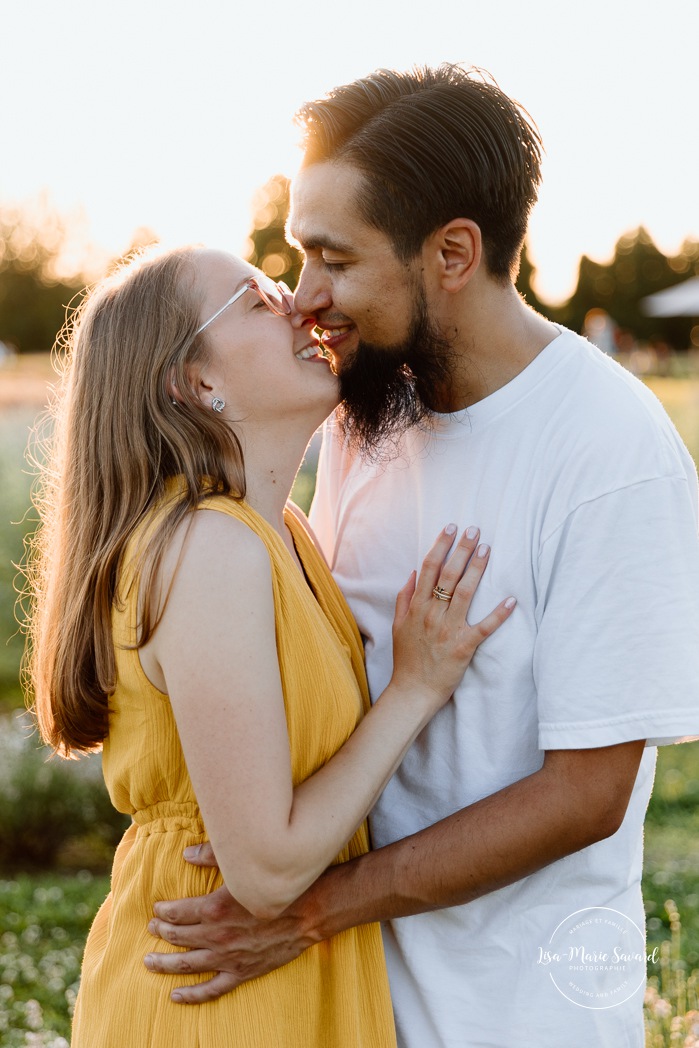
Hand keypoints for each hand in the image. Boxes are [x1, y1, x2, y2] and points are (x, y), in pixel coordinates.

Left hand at [144, 843, 317, 1002]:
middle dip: (162, 932)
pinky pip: (211, 989)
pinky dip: (192, 994)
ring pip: (188, 965)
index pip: (178, 913)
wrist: (310, 910)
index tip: (157, 909)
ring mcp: (228, 957)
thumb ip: (212, 857)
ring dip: (165, 964)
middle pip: (179, 937)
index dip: (163, 912)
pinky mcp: (242, 972)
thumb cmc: (277, 884)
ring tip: (149, 961)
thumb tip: (186, 854)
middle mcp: (217, 936)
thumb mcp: (244, 866)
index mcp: (215, 908)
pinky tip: (175, 995)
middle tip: (151, 929)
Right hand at [391, 524, 514, 713]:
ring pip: (465, 592)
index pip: (429, 568)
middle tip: (475, 529)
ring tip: (488, 549)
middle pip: (449, 574)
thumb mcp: (398, 626)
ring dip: (477, 569)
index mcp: (417, 607)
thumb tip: (413, 573)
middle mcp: (433, 614)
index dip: (441, 545)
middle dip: (462, 549)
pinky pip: (485, 627)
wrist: (412, 692)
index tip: (451, 528)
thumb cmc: (407, 659)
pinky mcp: (464, 646)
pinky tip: (512, 599)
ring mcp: (449, 629)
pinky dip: (499, 614)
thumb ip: (404, 598)